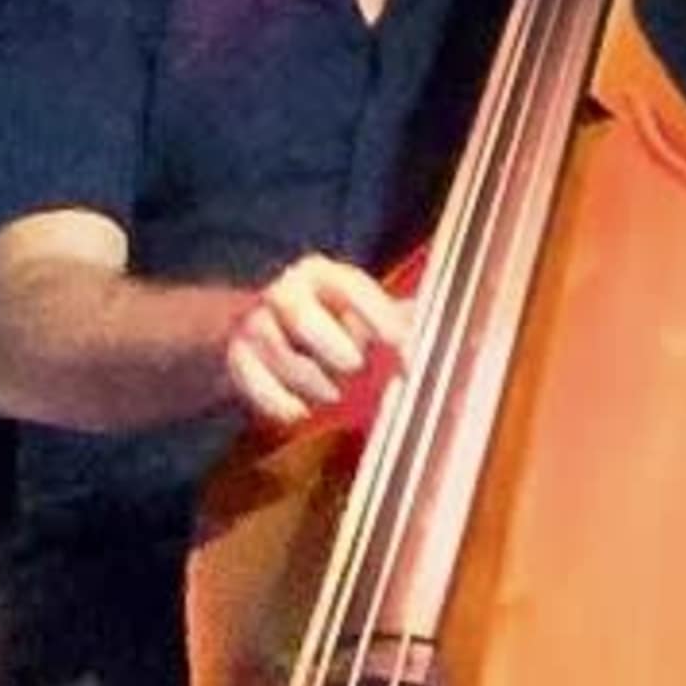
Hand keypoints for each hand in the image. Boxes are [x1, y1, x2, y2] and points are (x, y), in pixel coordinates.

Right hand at [218, 251, 409, 435]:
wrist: (257, 328)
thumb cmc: (326, 320)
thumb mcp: (359, 310)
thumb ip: (398, 319)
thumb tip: (449, 328)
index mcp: (322, 274)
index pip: (351, 288)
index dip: (379, 317)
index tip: (402, 346)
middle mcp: (285, 292)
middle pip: (304, 318)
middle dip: (334, 348)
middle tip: (353, 366)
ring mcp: (256, 323)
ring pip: (282, 358)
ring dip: (313, 382)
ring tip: (330, 390)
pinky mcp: (236, 357)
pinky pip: (256, 386)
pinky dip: (282, 404)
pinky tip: (299, 410)